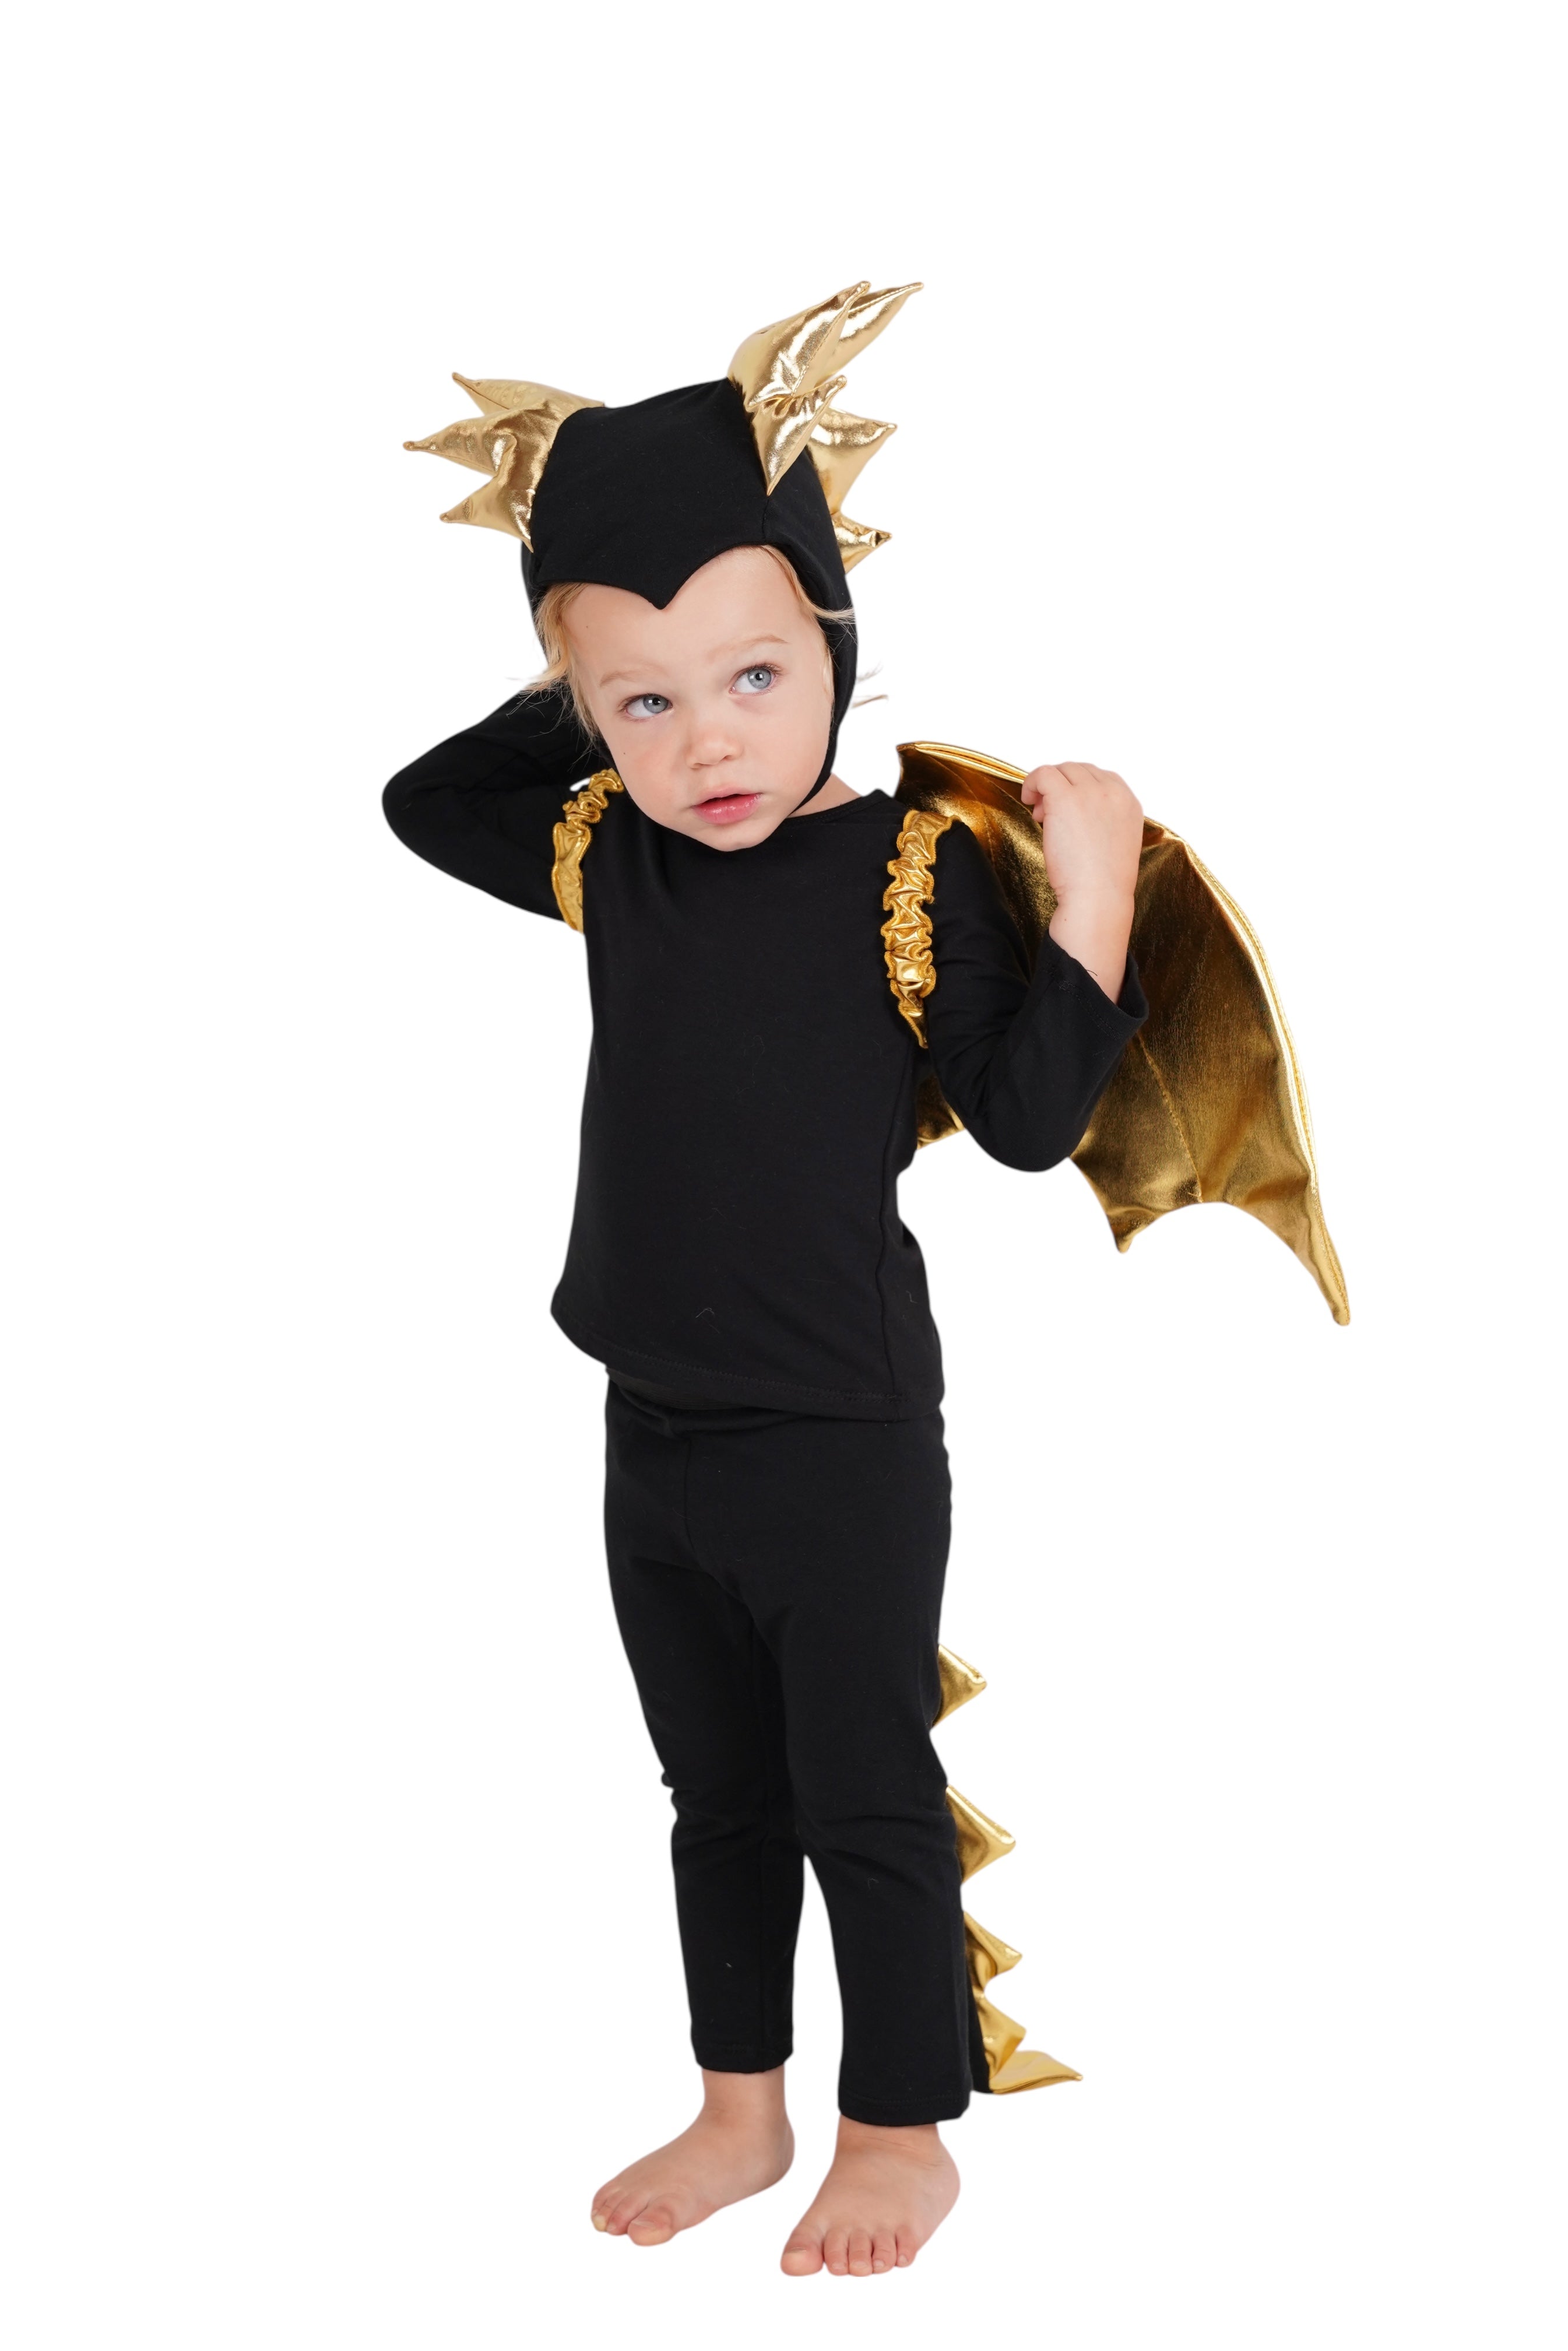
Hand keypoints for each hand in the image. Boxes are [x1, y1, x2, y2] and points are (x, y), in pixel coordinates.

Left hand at [1019, 761, 1142, 1002]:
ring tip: (1040, 814)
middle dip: (1062, 787)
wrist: (1098, 898)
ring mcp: (1090, 792)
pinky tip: (1029, 802)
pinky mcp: (1065, 797)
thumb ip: (1104, 823)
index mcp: (1129, 803)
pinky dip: (1032, 783)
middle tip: (1048, 814)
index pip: (1101, 778)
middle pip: (1080, 770)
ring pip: (1062, 770)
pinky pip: (1044, 773)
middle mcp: (1113, 792)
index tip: (1067, 810)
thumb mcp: (1115, 845)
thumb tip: (1075, 815)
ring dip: (1047, 787)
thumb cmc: (1103, 884)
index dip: (1079, 789)